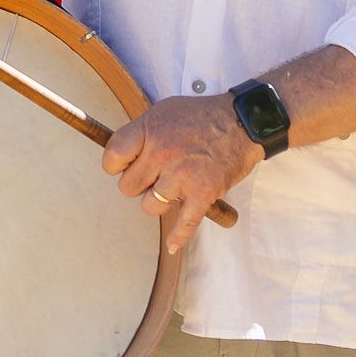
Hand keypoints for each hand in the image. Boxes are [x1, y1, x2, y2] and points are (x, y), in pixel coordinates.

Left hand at [101, 95, 260, 254]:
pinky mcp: (202, 193)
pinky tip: (173, 244)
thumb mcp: (163, 112)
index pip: (112, 156)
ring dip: (159, 201)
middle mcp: (162, 152)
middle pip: (128, 186)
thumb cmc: (202, 117)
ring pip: (150, 205)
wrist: (242, 122)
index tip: (124, 166)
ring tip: (173, 188)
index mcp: (150, 130)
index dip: (115, 165)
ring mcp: (182, 175)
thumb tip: (123, 155)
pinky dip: (178, 237)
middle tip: (155, 175)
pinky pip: (184, 223)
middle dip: (140, 184)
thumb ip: (142, 133)